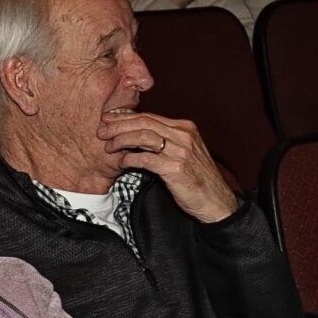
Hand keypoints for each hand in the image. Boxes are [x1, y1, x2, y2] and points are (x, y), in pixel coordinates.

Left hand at [97, 109, 238, 220]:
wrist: (216, 200)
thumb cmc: (196, 178)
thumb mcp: (184, 152)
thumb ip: (165, 140)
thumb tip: (136, 134)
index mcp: (184, 127)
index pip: (149, 116)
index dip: (125, 117)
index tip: (109, 119)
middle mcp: (183, 135)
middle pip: (143, 122)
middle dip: (118, 126)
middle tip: (101, 132)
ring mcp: (180, 151)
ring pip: (142, 136)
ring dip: (121, 140)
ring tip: (108, 148)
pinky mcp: (175, 168)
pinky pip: (145, 159)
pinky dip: (130, 159)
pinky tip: (121, 163)